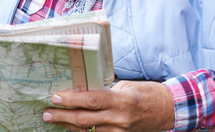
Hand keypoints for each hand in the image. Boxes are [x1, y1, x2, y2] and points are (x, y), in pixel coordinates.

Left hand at [42, 80, 174, 130]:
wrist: (168, 110)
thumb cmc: (147, 93)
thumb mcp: (127, 86)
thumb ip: (106, 90)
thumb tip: (83, 89)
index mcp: (122, 100)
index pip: (92, 100)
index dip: (72, 99)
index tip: (55, 97)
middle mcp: (120, 118)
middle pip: (85, 119)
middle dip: (62, 116)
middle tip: (46, 112)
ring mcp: (121, 131)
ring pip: (88, 131)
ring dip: (68, 125)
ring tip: (53, 119)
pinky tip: (70, 129)